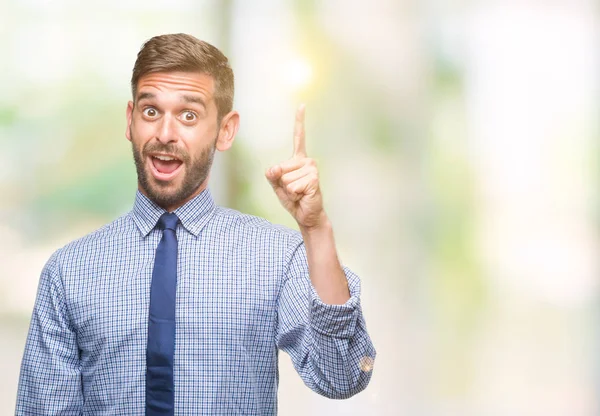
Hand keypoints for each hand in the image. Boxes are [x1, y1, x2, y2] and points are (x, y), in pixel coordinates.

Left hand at [265, 104, 325, 229]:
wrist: (306, 215)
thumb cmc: (294, 199)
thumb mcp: (277, 186)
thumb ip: (273, 175)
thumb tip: (274, 169)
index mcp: (298, 159)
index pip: (298, 137)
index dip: (300, 121)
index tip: (302, 105)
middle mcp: (306, 161)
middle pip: (280, 168)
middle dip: (282, 183)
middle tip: (294, 190)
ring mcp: (311, 169)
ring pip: (285, 179)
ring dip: (288, 190)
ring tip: (299, 193)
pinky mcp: (313, 178)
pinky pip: (292, 186)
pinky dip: (294, 194)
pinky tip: (303, 195)